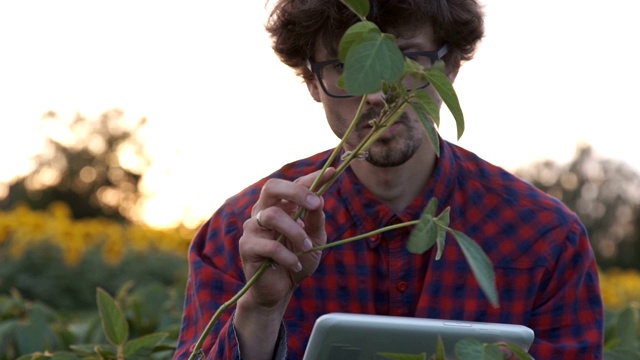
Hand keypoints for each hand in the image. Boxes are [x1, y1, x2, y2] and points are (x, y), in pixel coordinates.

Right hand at [238, 167, 334, 309]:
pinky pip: (269, 245)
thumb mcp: (314, 239)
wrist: (279, 291)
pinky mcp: (247, 247)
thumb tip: (320, 199)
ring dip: (295, 232)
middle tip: (315, 204)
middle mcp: (263, 211)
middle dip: (295, 192)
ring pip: (272, 216)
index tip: (332, 172)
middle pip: (272, 187)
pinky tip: (295, 265)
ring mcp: (252, 228)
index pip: (294, 184)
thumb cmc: (296, 261)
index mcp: (280, 206)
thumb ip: (316, 220)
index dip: (312, 177)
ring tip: (306, 247)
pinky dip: (287, 256)